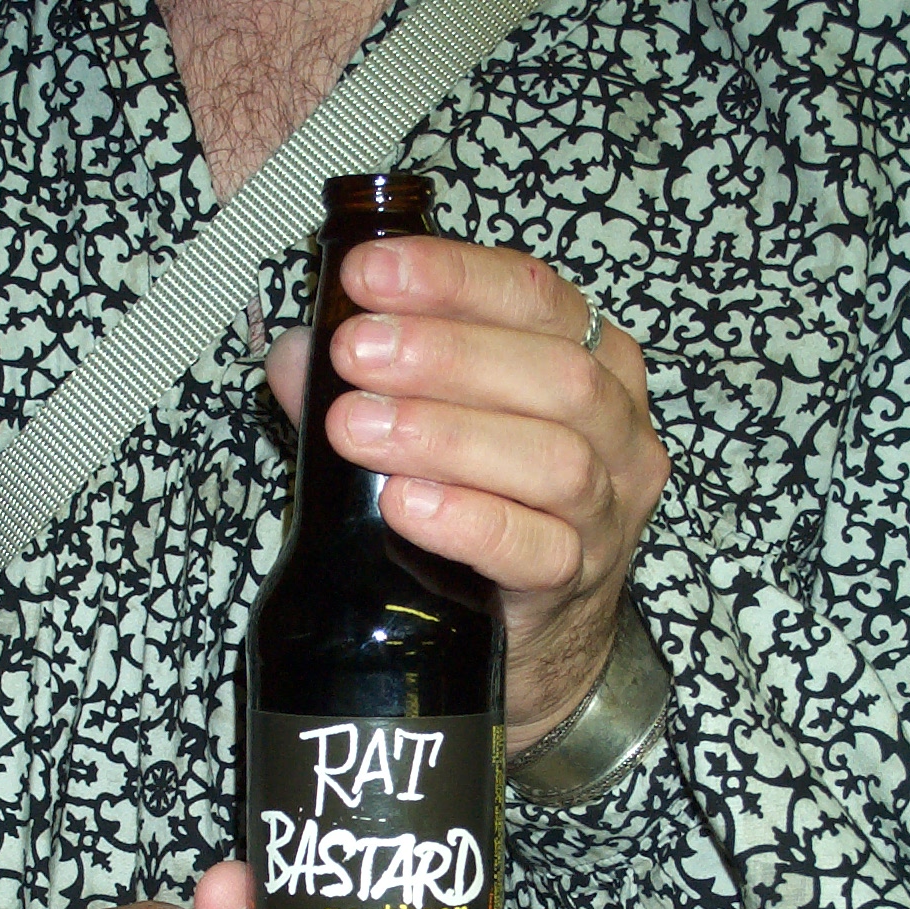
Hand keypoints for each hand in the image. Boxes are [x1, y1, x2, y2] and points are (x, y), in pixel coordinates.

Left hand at [266, 238, 669, 752]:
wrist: (530, 632)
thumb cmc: (484, 504)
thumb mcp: (432, 428)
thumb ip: (370, 386)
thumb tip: (295, 357)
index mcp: (591, 360)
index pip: (534, 295)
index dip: (452, 276)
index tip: (366, 275)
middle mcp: (614, 430)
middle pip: (554, 373)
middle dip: (444, 354)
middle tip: (354, 354)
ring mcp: (605, 512)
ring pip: (553, 460)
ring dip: (447, 436)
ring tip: (359, 430)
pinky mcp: (576, 583)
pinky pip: (536, 550)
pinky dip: (467, 522)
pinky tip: (404, 505)